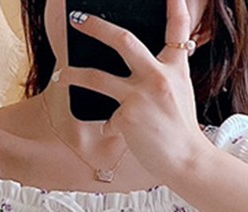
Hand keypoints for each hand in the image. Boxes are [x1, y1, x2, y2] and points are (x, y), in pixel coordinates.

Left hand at [63, 0, 211, 183]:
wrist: (186, 161)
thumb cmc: (181, 129)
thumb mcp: (180, 92)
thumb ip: (164, 73)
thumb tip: (140, 65)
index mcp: (174, 68)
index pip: (178, 29)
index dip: (175, 6)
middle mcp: (157, 76)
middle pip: (122, 41)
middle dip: (95, 27)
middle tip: (77, 20)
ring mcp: (140, 96)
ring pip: (96, 77)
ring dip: (73, 74)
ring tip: (61, 73)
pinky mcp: (127, 118)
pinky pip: (108, 119)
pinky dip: (110, 126)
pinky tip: (117, 132)